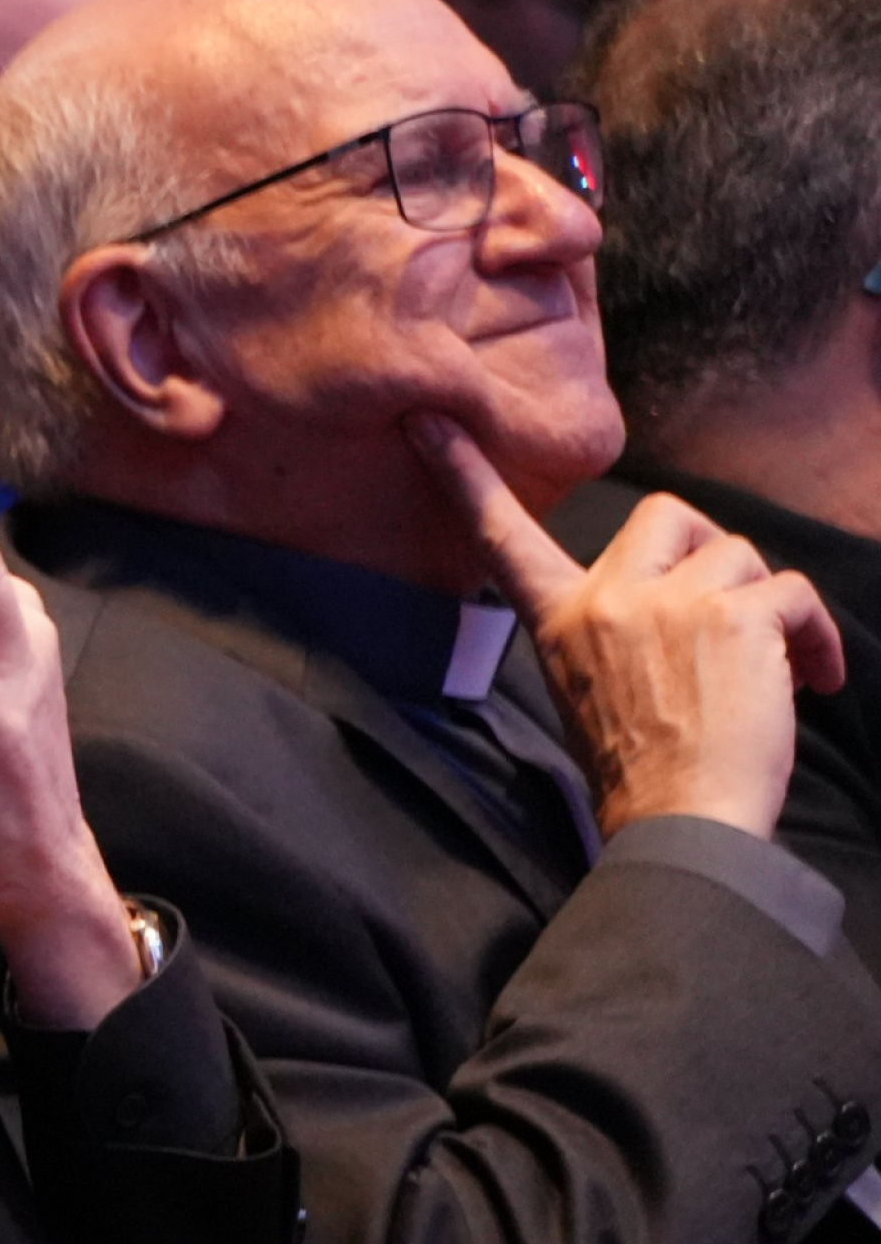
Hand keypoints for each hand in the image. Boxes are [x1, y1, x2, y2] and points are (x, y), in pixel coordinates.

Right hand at [408, 415, 839, 837]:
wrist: (683, 823)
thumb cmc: (644, 772)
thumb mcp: (587, 689)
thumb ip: (608, 630)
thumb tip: (670, 599)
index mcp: (559, 618)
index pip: (500, 535)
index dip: (462, 475)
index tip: (427, 421)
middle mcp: (606, 599)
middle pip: (667, 514)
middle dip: (712, 552)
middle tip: (728, 609)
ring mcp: (670, 603)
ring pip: (742, 557)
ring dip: (770, 607)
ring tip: (775, 668)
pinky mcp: (736, 615)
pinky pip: (794, 594)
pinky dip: (815, 638)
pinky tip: (813, 680)